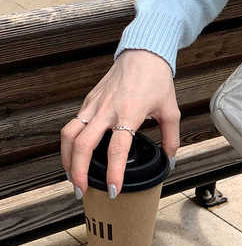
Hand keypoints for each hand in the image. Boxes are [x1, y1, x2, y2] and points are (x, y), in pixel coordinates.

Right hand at [60, 49, 180, 199]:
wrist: (143, 55)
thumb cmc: (157, 81)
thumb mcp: (171, 111)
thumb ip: (171, 138)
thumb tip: (170, 160)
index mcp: (130, 113)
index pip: (117, 149)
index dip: (114, 172)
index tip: (113, 189)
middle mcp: (107, 110)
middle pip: (83, 145)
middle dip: (79, 171)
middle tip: (82, 190)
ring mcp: (94, 105)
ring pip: (69, 135)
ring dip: (66, 159)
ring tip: (72, 177)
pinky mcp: (88, 101)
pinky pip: (72, 125)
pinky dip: (69, 144)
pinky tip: (74, 156)